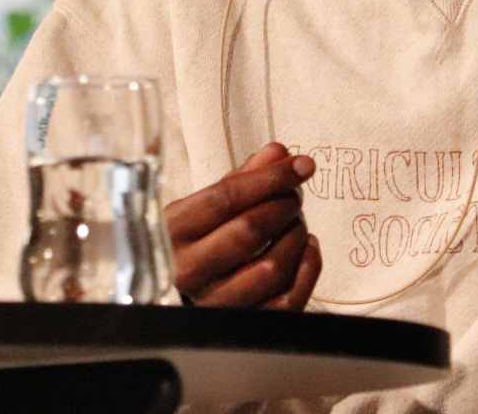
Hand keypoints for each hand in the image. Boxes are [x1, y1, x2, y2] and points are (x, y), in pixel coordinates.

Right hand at [166, 143, 321, 308]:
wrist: (168, 297)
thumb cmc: (191, 244)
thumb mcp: (202, 208)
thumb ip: (240, 179)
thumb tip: (278, 152)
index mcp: (171, 231)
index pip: (226, 198)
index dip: (269, 178)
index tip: (300, 164)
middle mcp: (187, 270)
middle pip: (250, 230)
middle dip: (283, 205)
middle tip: (295, 195)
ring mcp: (213, 303)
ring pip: (271, 267)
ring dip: (296, 236)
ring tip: (298, 222)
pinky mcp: (240, 326)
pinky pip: (286, 301)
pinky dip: (307, 270)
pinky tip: (308, 249)